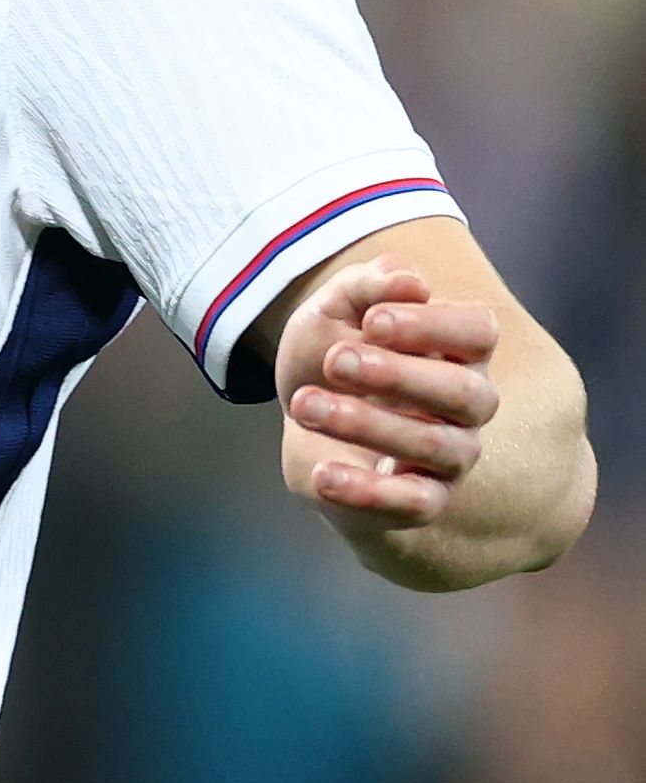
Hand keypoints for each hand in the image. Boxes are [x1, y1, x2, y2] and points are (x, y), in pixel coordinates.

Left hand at [275, 256, 502, 537]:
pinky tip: (322, 474)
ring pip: (433, 445)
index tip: (371, 320)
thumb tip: (406, 280)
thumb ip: (366, 287)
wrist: (305, 413)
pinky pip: (415, 503)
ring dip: (365, 424)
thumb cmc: (333, 351)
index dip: (431, 326)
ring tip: (303, 404)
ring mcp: (454, 454)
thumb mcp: (334, 310)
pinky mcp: (426, 499)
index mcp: (459, 349)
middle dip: (397, 376)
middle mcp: (469, 403)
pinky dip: (367, 492)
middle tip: (333, 360)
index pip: (478, 333)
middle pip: (464, 392)